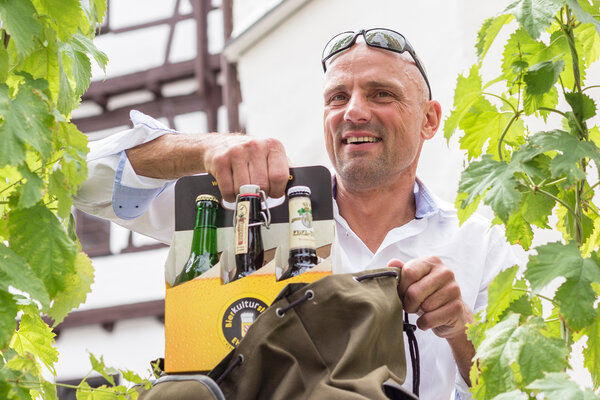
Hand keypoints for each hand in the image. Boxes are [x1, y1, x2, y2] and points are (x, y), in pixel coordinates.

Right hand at [127, 133, 289, 202]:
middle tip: (256, 193)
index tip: (272, 193)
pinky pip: (228, 189)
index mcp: (273, 145)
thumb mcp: (269, 156)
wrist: (219, 145)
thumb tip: (298, 184)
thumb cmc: (249, 156)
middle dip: (260, 195)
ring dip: (244, 197)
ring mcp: (236, 151)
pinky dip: (230, 196)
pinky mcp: (220, 160)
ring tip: (243, 191)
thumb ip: (284, 168)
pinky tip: (231, 190)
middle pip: (262, 185)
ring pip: (245, 189)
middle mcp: (255, 145)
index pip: (280, 176)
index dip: (277, 191)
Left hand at [389, 256, 472, 338]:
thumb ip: (403, 271)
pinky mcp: (457, 307)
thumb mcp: (415, 281)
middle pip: (414, 292)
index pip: (409, 272)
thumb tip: (392, 263)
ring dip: (419, 313)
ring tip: (424, 310)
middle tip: (411, 305)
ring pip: (424, 306)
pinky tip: (429, 319)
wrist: (453, 314)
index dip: (401, 287)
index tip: (402, 293)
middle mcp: (445, 272)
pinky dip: (424, 323)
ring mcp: (454, 289)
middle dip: (408, 303)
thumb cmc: (429, 295)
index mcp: (432, 261)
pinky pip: (430, 319)